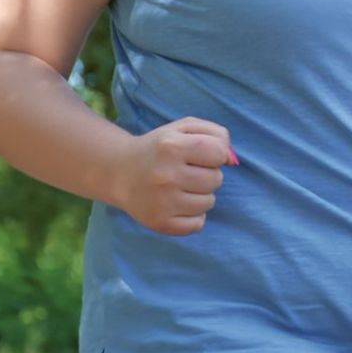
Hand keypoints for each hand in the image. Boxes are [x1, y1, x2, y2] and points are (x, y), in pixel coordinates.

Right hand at [114, 117, 234, 236]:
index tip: (202, 154)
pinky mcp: (159, 223)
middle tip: (187, 171)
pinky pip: (197, 224)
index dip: (216, 153)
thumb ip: (215, 134)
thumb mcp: (184, 128)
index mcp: (171, 147)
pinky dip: (194, 216)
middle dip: (207, 174)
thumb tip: (231, 160)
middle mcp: (166, 175)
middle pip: (216, 179)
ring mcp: (162, 202)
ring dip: (201, 195)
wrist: (120, 172)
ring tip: (181, 187)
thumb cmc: (160, 148)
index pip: (219, 153)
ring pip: (209, 202)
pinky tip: (178, 204)